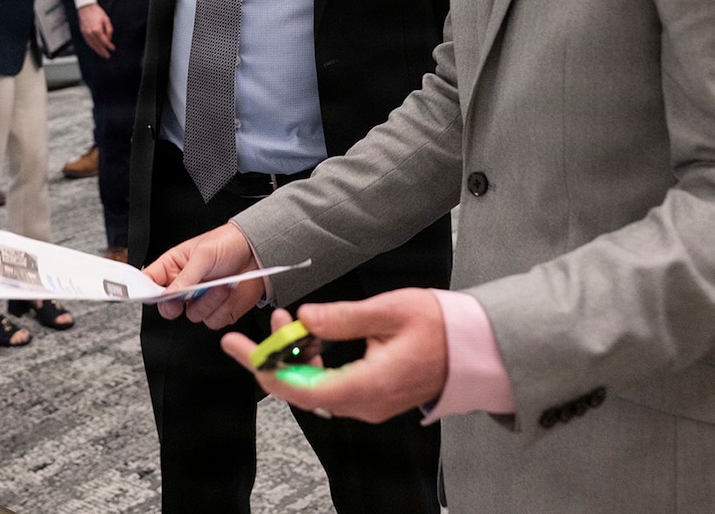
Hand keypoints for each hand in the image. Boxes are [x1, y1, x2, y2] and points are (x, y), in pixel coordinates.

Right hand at [79, 2, 113, 57]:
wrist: (86, 7)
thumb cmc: (96, 12)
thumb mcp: (106, 19)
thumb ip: (109, 30)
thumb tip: (109, 38)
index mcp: (97, 29)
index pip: (104, 41)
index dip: (109, 46)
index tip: (113, 48)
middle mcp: (90, 33)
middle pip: (98, 45)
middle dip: (103, 51)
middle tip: (107, 56)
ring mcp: (86, 33)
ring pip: (92, 45)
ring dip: (97, 51)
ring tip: (102, 54)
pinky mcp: (83, 32)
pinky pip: (88, 42)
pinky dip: (92, 46)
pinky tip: (95, 49)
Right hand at [143, 223, 262, 326]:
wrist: (257, 252)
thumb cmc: (227, 243)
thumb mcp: (203, 254)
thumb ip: (186, 276)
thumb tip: (168, 293)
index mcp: (174, 267)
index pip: (150, 282)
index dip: (146, 291)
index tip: (151, 295)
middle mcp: (184, 286)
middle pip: (167, 307)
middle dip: (176, 304)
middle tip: (187, 294)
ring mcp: (200, 300)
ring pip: (192, 316)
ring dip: (208, 302)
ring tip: (221, 284)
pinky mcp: (217, 311)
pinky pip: (212, 321)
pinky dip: (222, 308)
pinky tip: (228, 293)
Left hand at [221, 290, 448, 423]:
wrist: (475, 346)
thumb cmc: (439, 326)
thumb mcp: (389, 311)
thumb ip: (343, 317)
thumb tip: (305, 318)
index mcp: (367, 386)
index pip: (300, 388)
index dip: (264, 368)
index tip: (239, 347)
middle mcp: (364, 403)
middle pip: (302, 389)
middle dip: (277, 355)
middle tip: (268, 321)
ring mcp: (369, 402)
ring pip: (316, 386)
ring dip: (297, 355)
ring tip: (290, 320)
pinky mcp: (372, 395)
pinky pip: (332, 384)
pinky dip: (315, 361)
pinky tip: (312, 336)